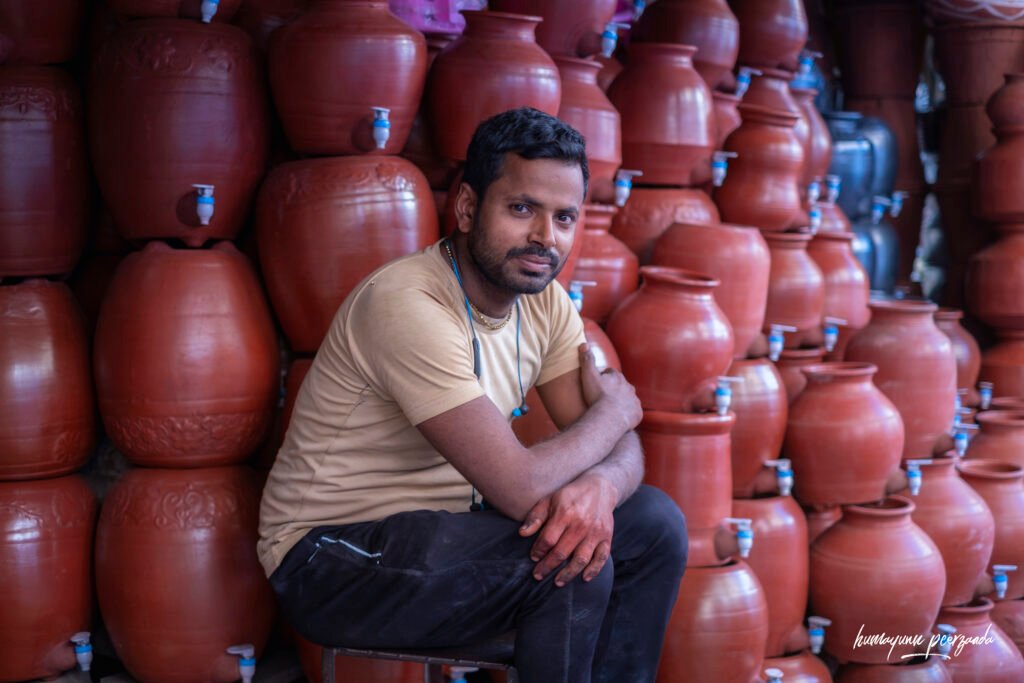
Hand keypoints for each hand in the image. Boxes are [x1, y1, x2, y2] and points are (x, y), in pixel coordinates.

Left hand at [518, 472, 615, 586]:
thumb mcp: (549, 500)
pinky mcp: (607, 537)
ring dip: (568, 573)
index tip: (533, 557)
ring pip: (581, 559)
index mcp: (565, 513)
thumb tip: (522, 534)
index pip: (548, 539)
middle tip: (538, 575)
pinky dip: (594, 570)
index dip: (538, 550)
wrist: (600, 487)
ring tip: (557, 582)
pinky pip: (601, 558)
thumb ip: (535, 517)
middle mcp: (581, 524)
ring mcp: (595, 532)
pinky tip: (584, 578)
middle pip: (562, 552)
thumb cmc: (570, 496)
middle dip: (547, 566)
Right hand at [578, 343, 641, 430]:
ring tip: (612, 409)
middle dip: (615, 389)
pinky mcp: (637, 413)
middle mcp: (629, 387)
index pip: (611, 373)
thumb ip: (586, 360)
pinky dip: (627, 414)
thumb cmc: (597, 397)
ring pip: (628, 399)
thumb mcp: (588, 376)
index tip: (598, 383)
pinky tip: (619, 418)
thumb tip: (584, 344)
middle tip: (604, 397)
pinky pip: (633, 412)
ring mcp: (634, 401)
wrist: (609, 417)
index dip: (604, 377)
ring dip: (622, 402)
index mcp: (617, 377)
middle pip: (622, 386)